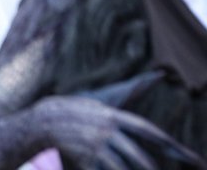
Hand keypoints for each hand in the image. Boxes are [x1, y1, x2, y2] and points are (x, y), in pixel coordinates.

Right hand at [35, 96, 202, 169]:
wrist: (44, 119)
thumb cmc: (78, 109)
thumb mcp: (104, 100)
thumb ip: (130, 93)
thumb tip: (157, 76)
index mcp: (114, 116)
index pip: (150, 132)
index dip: (173, 147)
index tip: (193, 159)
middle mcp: (107, 130)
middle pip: (139, 157)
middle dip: (153, 169)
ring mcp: (94, 145)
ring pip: (123, 168)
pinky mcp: (83, 157)